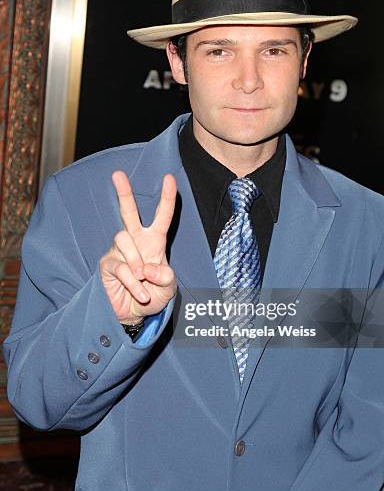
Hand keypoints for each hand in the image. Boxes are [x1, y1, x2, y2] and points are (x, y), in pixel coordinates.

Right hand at [99, 170, 177, 324]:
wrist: (134, 315)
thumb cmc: (154, 295)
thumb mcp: (168, 287)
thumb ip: (165, 277)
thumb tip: (149, 268)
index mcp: (154, 241)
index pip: (162, 217)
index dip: (166, 198)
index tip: (170, 178)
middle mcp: (135, 241)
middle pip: (128, 212)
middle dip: (123, 193)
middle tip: (117, 175)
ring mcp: (119, 251)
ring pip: (123, 239)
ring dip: (136, 261)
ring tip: (143, 280)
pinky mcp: (108, 264)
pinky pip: (119, 266)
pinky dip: (132, 282)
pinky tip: (140, 293)